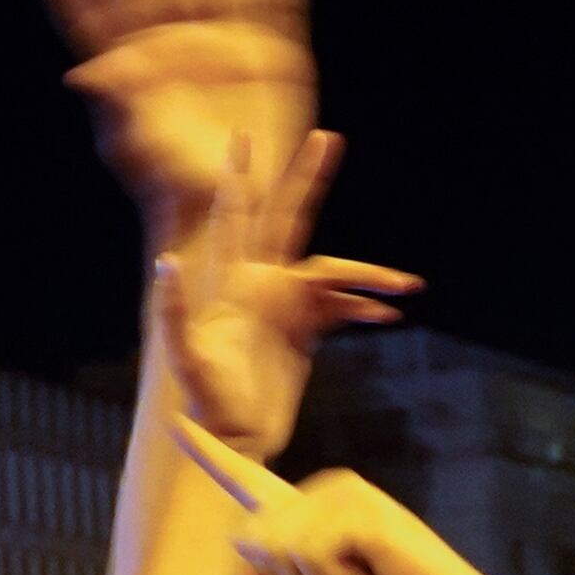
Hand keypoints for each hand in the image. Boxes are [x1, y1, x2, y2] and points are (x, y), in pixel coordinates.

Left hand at [27, 0, 315, 249]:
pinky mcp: (273, 59)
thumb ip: (121, 101)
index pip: (104, 6)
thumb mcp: (140, 142)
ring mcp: (227, 48)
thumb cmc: (173, 183)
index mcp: (138, 64)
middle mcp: (180, 47)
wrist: (226, 210)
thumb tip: (88, 71)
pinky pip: (277, 4)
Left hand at [155, 129, 419, 454]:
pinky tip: (390, 315)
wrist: (234, 436)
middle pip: (288, 219)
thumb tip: (167, 263)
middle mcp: (259, 284)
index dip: (240, 178)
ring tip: (408, 286)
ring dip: (368, 276)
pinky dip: (365, 306)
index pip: (236, 217)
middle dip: (306, 179)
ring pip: (331, 271)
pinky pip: (340, 305)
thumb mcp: (186, 357)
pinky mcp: (304, 329)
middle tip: (329, 138)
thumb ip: (175, 311)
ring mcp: (284, 304)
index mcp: (232, 282)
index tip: (243, 137)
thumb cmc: (207, 399)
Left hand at [167, 417, 506, 574]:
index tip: (176, 420)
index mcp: (299, 521)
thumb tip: (244, 557)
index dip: (208, 453)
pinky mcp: (365, 508)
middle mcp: (319, 498)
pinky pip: (308, 552)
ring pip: (273, 545)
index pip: (244, 483)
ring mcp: (345, 496)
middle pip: (247, 540)